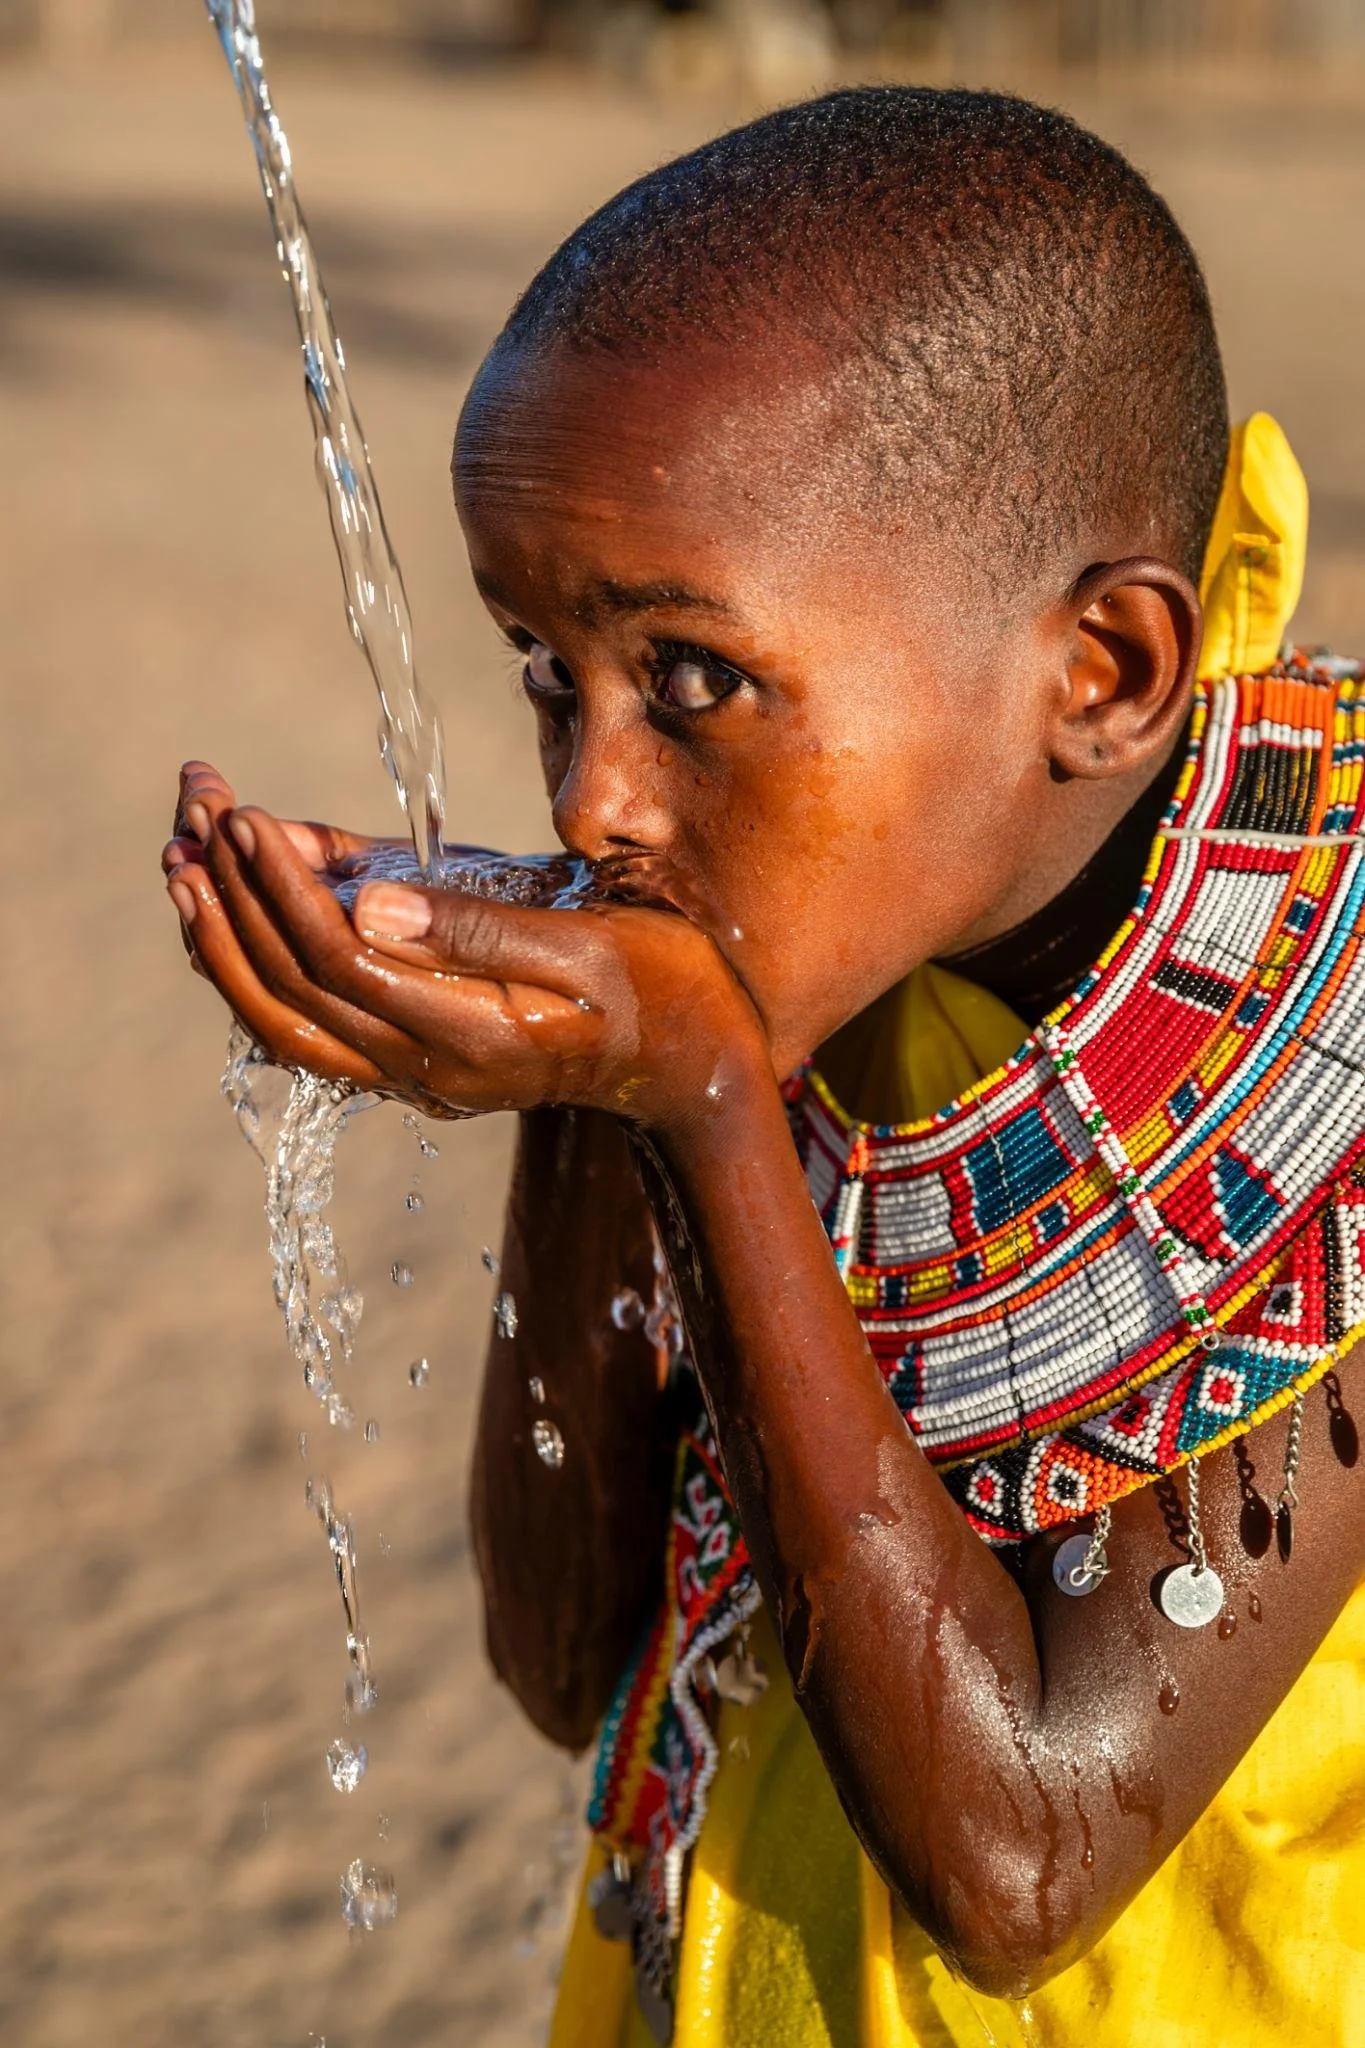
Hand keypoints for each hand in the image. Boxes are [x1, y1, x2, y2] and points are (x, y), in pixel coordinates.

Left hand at [163, 771, 767, 1130]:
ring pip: (280, 1021)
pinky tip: (226, 911)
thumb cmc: (663, 987)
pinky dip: (255, 971)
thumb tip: (364, 902)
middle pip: (288, 992)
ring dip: (221, 943)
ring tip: (180, 858)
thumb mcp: (592, 941)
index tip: (246, 817)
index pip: (338, 961)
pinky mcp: (411, 1063)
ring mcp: (413, 1075)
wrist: (696, 1069)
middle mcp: (426, 1068)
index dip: (280, 890)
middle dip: (230, 901)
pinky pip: (307, 1029)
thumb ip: (479, 927)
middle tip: (195, 810)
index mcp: (469, 1036)